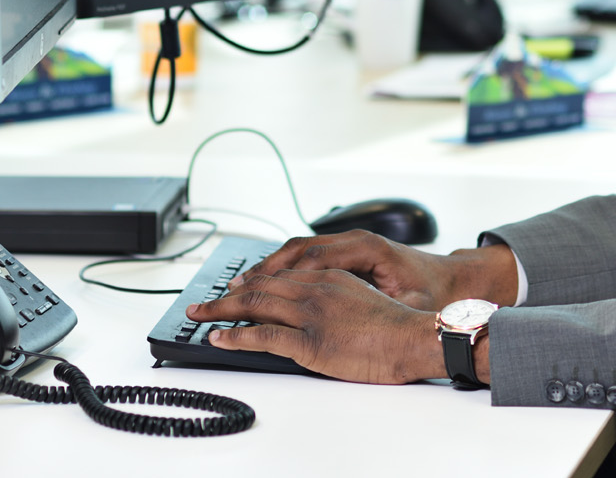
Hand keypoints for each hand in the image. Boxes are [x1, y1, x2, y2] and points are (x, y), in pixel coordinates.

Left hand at [187, 268, 443, 383]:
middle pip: (261, 286)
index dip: (252, 282)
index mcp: (330, 277)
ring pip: (255, 305)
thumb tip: (319, 309)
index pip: (281, 275)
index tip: (234, 289)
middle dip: (226, 294)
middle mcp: (316, 289)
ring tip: (200, 316)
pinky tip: (219, 338)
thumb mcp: (363, 300)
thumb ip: (337, 298)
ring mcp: (311, 314)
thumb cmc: (397, 326)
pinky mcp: (310, 341)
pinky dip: (235, 336)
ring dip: (221, 311)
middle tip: (203, 303)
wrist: (415, 337)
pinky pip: (263, 336)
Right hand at [248, 231, 517, 310]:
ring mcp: (353, 246)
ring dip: (268, 270)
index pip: (303, 259)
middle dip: (256, 275)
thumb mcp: (397, 309)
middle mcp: (355, 242)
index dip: (266, 279)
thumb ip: (361, 312)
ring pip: (298, 252)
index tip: (235, 294)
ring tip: (239, 289)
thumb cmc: (430, 299)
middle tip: (222, 295)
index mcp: (364, 249)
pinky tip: (271, 284)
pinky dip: (286, 269)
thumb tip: (329, 321)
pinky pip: (310, 257)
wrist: (456, 286)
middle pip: (293, 253)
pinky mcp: (353, 257)